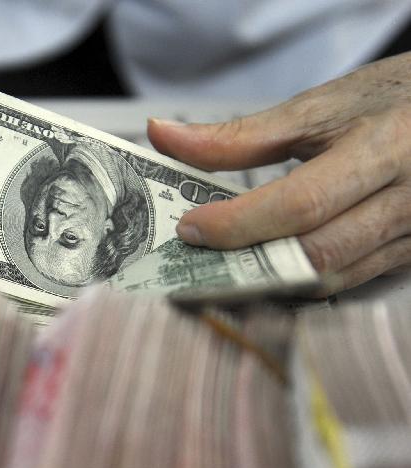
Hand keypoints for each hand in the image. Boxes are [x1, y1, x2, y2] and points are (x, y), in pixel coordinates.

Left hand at [147, 52, 410, 295]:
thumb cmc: (389, 103)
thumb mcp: (319, 108)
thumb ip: (240, 135)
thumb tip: (164, 137)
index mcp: (385, 149)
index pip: (300, 204)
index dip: (238, 223)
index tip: (190, 227)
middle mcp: (409, 200)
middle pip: (313, 253)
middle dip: (245, 260)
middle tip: (193, 256)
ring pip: (328, 278)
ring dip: (266, 279)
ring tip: (218, 264)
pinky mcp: (410, 256)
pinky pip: (345, 283)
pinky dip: (296, 280)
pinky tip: (261, 269)